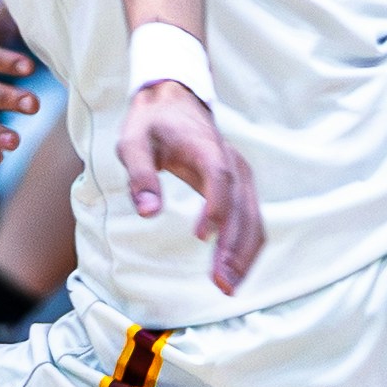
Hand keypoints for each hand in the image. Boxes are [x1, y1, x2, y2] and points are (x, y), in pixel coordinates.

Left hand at [121, 81, 264, 295]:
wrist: (175, 101)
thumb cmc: (152, 123)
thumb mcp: (133, 142)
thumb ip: (140, 175)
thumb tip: (148, 213)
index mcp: (207, 148)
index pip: (219, 178)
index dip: (215, 208)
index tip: (201, 236)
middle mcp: (231, 162)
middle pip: (241, 206)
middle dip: (234, 247)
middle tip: (221, 282)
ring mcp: (241, 175)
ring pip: (253, 218)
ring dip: (244, 253)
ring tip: (228, 285)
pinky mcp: (241, 187)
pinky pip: (253, 219)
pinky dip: (248, 246)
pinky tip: (237, 270)